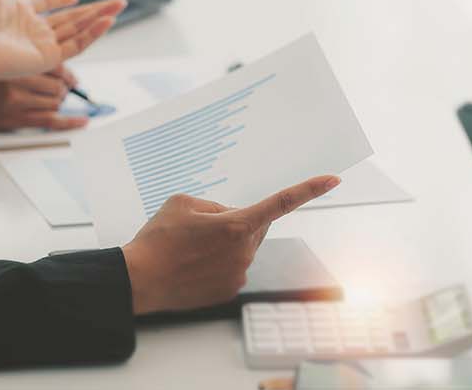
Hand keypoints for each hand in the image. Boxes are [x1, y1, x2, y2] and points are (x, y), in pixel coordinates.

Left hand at [0, 0, 124, 86]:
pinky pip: (77, 45)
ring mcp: (42, 44)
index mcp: (18, 11)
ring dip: (100, 19)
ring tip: (119, 7)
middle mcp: (33, 29)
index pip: (46, 4)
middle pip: (71, 18)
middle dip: (95, 9)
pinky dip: (94, 34)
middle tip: (117, 1)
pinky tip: (107, 22)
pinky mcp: (49, 58)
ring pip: (79, 30)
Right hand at [0, 66, 86, 131]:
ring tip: (52, 100)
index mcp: (14, 65)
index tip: (72, 78)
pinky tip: (82, 121)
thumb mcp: (4, 64)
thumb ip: (29, 64)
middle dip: (63, 88)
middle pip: (57, 86)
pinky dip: (70, 122)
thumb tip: (62, 70)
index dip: (68, 74)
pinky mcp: (15, 120)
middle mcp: (15, 83)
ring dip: (58, 102)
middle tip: (61, 89)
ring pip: (55, 103)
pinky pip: (50, 122)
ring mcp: (16, 103)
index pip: (55, 67)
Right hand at [121, 175, 340, 314]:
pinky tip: (194, 266)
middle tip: (202, 229)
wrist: (138, 280)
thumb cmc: (157, 239)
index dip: (309, 189)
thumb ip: (215, 205)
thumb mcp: (183, 203)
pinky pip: (234, 268)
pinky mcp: (231, 290)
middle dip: (238, 222)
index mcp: (237, 224)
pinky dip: (219, 264)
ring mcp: (240, 273)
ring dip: (226, 245)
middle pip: (255, 227)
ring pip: (243, 249)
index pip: (282, 203)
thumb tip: (230, 215)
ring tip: (191, 250)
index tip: (333, 180)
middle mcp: (245, 251)